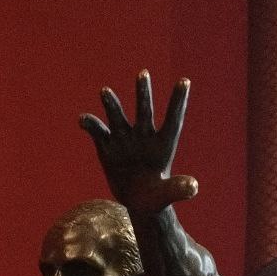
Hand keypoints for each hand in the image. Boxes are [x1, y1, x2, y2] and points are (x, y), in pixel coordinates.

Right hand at [79, 69, 197, 213]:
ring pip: (118, 117)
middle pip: (145, 111)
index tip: (186, 81)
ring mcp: (125, 139)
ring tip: (105, 91)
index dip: (178, 101)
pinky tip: (83, 119)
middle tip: (143, 74)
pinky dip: (91, 124)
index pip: (173, 119)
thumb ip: (179, 188)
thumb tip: (193, 187)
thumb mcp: (168, 194)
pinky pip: (98, 131)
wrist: (137, 201)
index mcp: (164, 144)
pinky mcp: (108, 147)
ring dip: (112, 104)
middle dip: (143, 93)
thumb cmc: (157, 197)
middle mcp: (145, 136)